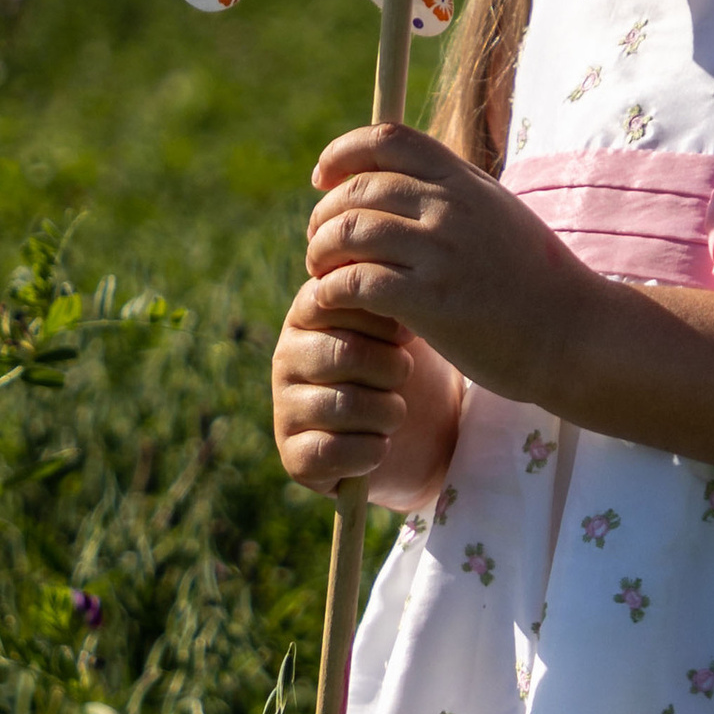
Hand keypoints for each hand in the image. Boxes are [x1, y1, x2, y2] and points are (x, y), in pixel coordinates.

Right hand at [271, 277, 463, 508]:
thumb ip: (389, 282)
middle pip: (343, 354)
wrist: (427, 429)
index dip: (382, 322)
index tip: (406, 334)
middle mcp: (287, 355)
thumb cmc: (412, 361)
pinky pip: (331, 452)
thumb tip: (386, 256)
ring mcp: (285, 406)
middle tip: (402, 376)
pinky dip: (369, 451)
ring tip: (395, 410)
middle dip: (391, 370)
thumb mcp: (406, 315)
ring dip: (387, 413)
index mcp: (309, 311)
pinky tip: (380, 445)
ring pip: (343, 405)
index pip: (334, 300)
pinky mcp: (292, 456)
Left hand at [303, 121, 595, 405]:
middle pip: (358, 187)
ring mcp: (441, 252)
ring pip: (349, 231)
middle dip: (324, 213)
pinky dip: (330, 290)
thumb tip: (403, 180)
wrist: (576, 334)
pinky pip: (356, 282)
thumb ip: (454, 194)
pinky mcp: (432, 301)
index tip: (323, 180)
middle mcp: (451, 207)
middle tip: (319, 242)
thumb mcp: (499, 214)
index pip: (387, 139)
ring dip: (320, 251)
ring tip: (321, 273)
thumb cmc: (536, 284)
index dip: (342, 154)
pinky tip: (331, 302)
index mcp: (465, 181)